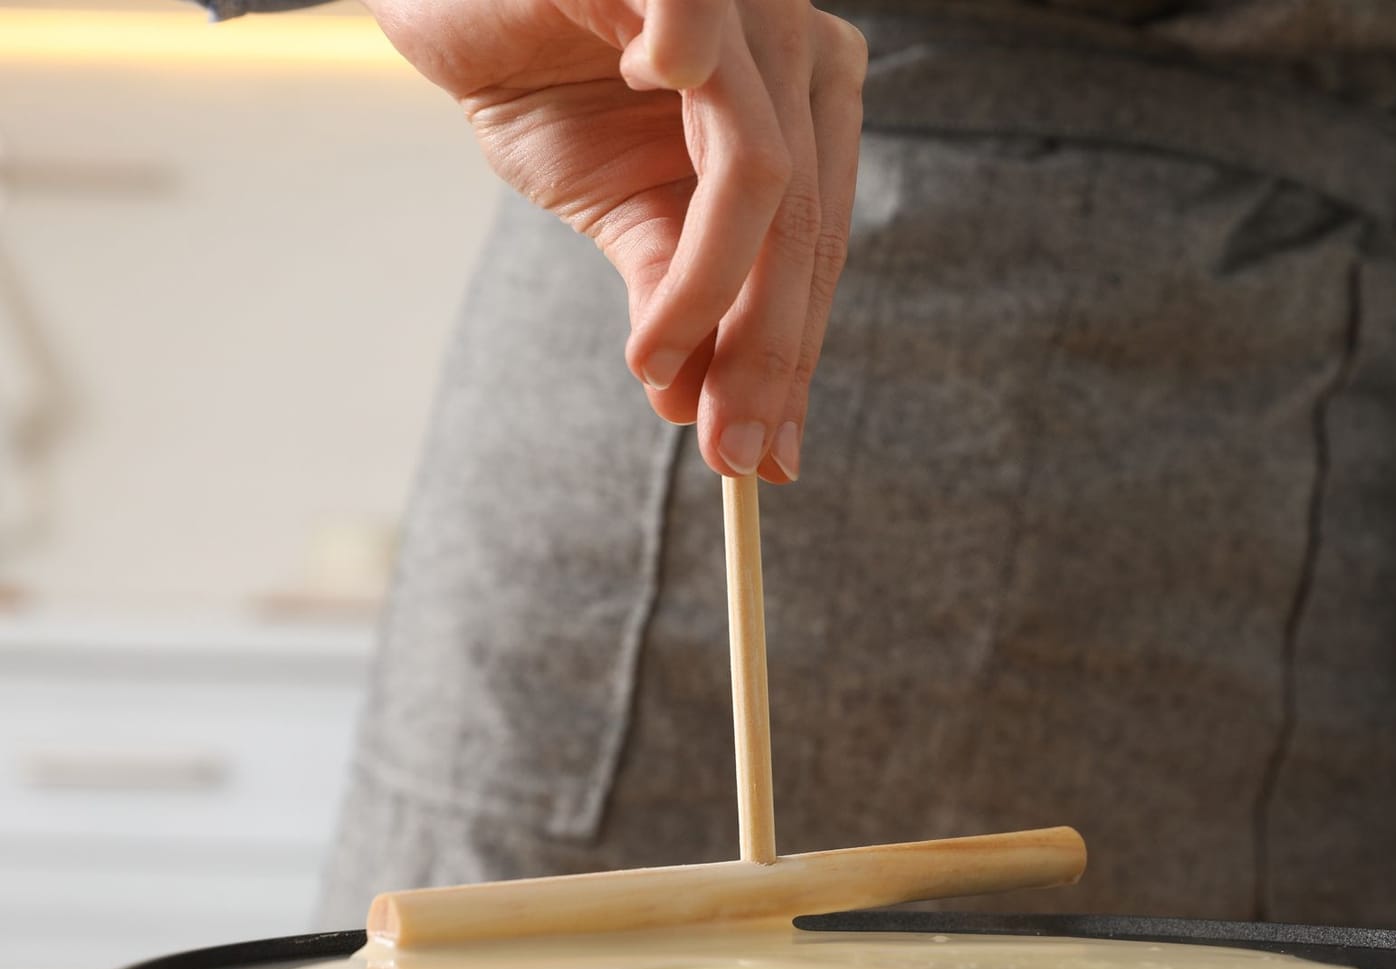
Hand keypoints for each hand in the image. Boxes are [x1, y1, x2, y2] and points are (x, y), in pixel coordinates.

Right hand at [363, 0, 865, 481]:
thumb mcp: (616, 204)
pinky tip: (659, 211)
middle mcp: (797, 46)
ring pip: (765, 176)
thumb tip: (692, 405)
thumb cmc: (546, 79)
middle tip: (727, 452)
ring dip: (713, 293)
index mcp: (804, 101)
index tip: (764, 461)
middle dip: (765, 355)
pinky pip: (704, 74)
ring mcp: (747, 2)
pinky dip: (684, 139)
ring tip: (659, 372)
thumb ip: (670, 286)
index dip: (790, 360)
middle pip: (804, 226)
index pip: (815, 249)